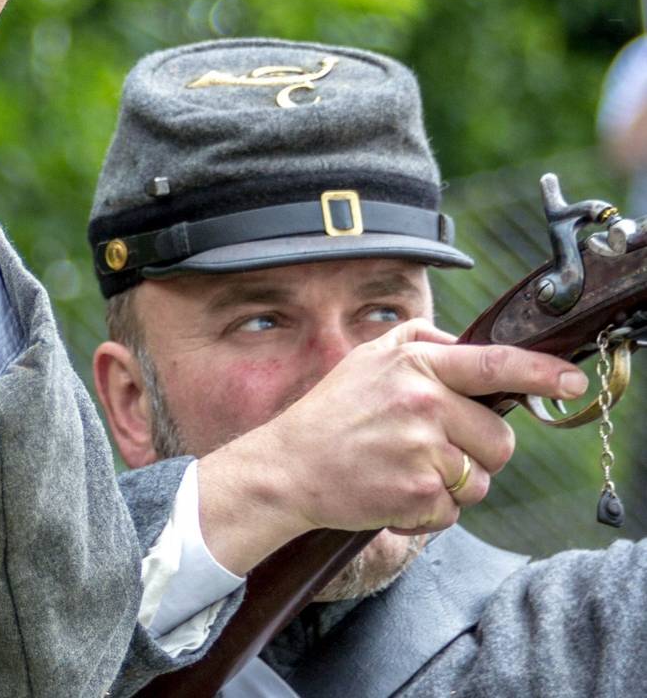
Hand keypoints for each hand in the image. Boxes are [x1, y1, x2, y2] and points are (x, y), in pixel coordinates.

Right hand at [198, 320, 586, 572]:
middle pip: (499, 440)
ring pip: (480, 480)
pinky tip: (392, 491)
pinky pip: (453, 512)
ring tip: (404, 470)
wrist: (285, 467)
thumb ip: (421, 344)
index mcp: (415, 364)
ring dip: (451, 485)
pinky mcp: (417, 492)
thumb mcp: (367, 360)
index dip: (542, 373)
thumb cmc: (330, 414)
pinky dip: (427, 511)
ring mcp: (421, 448)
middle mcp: (423, 401)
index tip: (570, 381)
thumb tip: (472, 348)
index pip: (494, 364)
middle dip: (476, 453)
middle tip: (429, 450)